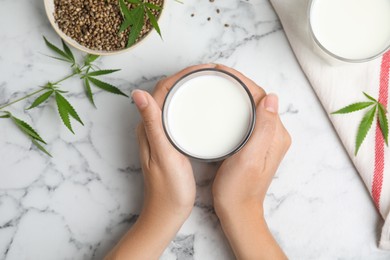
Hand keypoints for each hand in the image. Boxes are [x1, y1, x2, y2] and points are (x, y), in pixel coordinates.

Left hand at [136, 63, 218, 215]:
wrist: (166, 214)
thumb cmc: (168, 189)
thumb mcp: (164, 155)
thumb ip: (153, 124)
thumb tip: (138, 92)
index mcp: (148, 127)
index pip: (162, 90)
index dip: (181, 75)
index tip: (203, 69)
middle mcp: (150, 127)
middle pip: (167, 93)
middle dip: (186, 78)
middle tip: (210, 74)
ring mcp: (160, 135)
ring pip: (172, 103)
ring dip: (188, 90)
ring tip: (209, 84)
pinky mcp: (169, 142)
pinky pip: (177, 116)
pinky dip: (189, 106)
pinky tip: (202, 109)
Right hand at [211, 65, 290, 259]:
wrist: (238, 211)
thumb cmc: (239, 189)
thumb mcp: (250, 157)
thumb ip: (264, 128)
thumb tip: (271, 97)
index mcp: (276, 135)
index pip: (261, 97)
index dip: (242, 81)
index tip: (221, 71)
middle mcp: (274, 135)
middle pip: (258, 99)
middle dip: (238, 83)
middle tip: (215, 74)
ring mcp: (265, 140)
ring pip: (252, 107)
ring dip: (237, 93)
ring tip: (217, 84)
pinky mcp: (255, 145)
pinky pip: (248, 118)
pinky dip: (236, 107)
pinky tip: (223, 107)